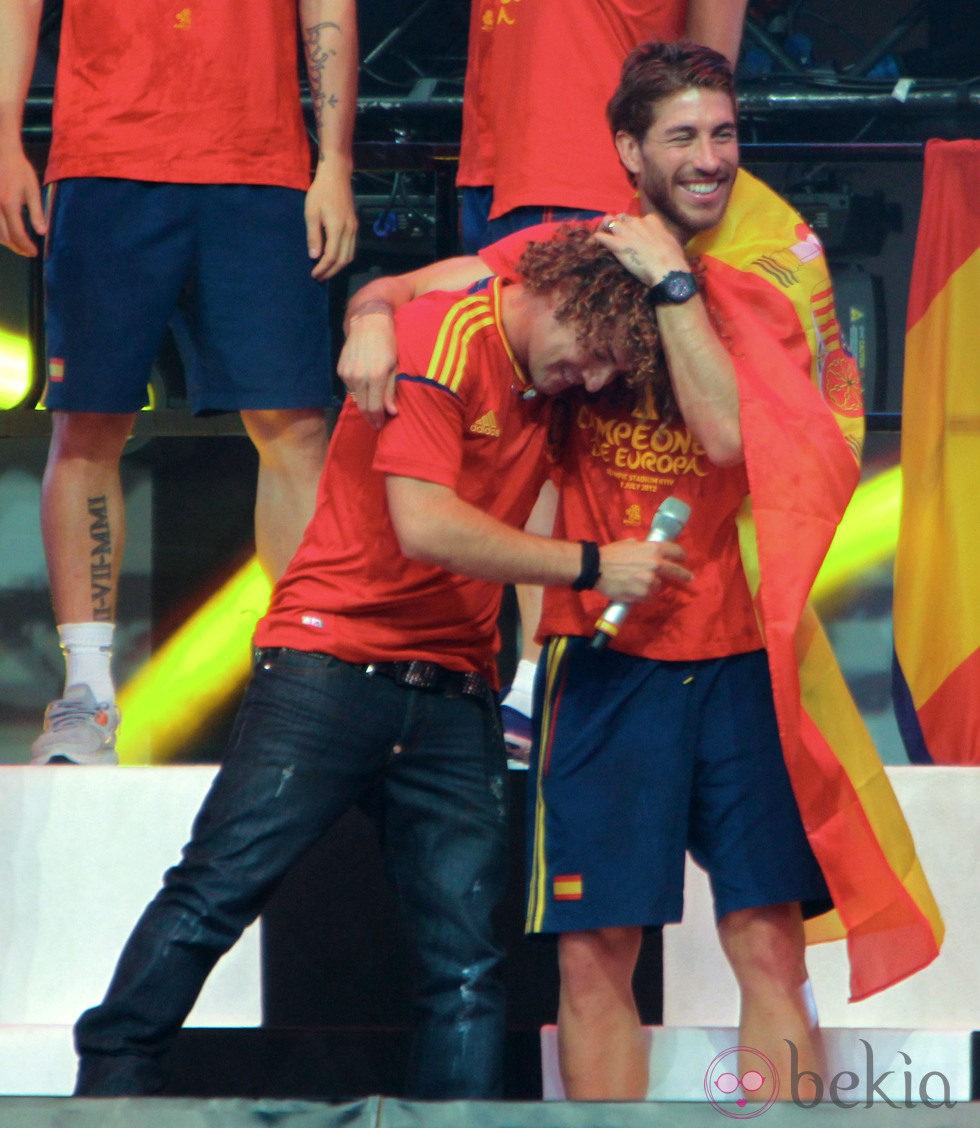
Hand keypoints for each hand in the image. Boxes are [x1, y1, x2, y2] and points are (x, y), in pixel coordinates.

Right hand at [0, 148, 45, 256]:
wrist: (2, 152)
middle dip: (16, 247)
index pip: (18, 234)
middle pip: (4, 236)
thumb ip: (37, 212)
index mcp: (9, 204)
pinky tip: (6, 233)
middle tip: (27, 251)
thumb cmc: (18, 169)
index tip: (34, 252)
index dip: (26, 246)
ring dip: (6, 241)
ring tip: (18, 245)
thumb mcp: (32, 190)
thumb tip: (42, 232)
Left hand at [304, 159, 357, 279]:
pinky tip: (335, 259)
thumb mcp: (311, 212)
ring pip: (350, 256)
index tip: (314, 274)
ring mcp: (354, 229)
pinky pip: (352, 248)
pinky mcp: (355, 226)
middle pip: (343, 260)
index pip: (331, 256)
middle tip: (319, 277)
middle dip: (331, 272)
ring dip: (338, 267)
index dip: (323, 268)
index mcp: (337, 228)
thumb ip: (313, 236)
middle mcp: (349, 231)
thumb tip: (314, 256)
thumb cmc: (320, 192)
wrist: (337, 176)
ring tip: (326, 271)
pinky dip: (344, 258)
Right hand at [336, 305, 398, 426]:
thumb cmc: (388, 343)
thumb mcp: (394, 366)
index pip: (374, 407)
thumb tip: (392, 412)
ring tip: (373, 407)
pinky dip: (358, 392)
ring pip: (356, 398)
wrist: (368, 322)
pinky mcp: (341, 370)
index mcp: (376, 376)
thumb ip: (391, 391)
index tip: (381, 425)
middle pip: (363, 406)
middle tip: (377, 423)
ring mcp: (347, 373)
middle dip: (370, 417)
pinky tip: (365, 389)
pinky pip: (350, 388)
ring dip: (364, 404)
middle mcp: (359, 376)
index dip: (377, 419)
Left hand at [593, 212, 686, 288]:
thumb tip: (661, 238)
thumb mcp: (670, 241)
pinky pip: (600, 236)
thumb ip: (661, 236)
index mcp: (651, 220)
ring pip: (609, 221)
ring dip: (605, 227)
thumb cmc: (673, 259)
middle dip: (618, 225)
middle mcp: (637, 222)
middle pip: (621, 217)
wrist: (668, 269)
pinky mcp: (617, 244)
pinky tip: (595, 243)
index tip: (633, 235)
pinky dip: (597, 238)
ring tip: (603, 235)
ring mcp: (626, 232)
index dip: (633, 226)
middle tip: (616, 235)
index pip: (637, 218)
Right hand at [595, 536, 691, 601]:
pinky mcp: (643, 594)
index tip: (682, 559)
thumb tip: (648, 549)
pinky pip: (648, 596)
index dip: (680, 555)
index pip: (676, 551)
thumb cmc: (611, 554)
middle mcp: (656, 564)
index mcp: (653, 549)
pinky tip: (632, 590)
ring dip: (652, 586)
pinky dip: (643, 595)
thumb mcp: (630, 543)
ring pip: (659, 586)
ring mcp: (650, 580)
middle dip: (684, 575)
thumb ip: (643, 547)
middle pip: (677, 571)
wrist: (596, 568)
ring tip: (637, 583)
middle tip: (689, 578)